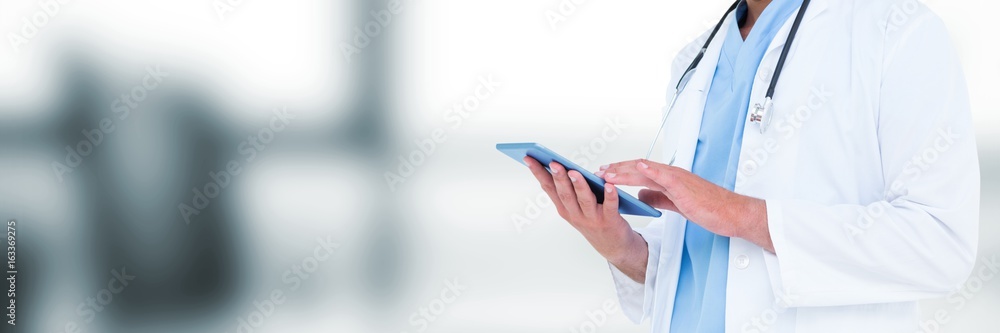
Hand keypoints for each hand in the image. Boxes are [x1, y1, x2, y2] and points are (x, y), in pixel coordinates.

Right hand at [522, 157, 648, 280]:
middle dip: (558, 178)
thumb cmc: (594, 221)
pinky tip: (609, 185)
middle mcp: (575, 214)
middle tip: (553, 163)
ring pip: (584, 200)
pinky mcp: (610, 221)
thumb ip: (569, 190)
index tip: (528, 158)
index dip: (538, 172)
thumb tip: (563, 166)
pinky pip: (609, 206)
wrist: (613, 247)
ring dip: (579, 185)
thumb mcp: (575, 208)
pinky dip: (610, 196)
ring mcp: (592, 219)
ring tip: (574, 172)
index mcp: (564, 208)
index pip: (548, 187)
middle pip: (565, 194)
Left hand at [599, 159, 773, 252]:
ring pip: (647, 170)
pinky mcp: (685, 187)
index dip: (620, 171)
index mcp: (670, 178)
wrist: (730, 214)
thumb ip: (658, 197)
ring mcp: (679, 179)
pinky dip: (651, 170)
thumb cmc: (709, 209)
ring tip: (607, 173)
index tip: (604, 173)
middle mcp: (672, 174)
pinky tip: (638, 168)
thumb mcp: (676, 203)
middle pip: (639, 168)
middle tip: (597, 172)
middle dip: (616, 169)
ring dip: (625, 170)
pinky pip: (666, 176)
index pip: (640, 171)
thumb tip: (640, 196)